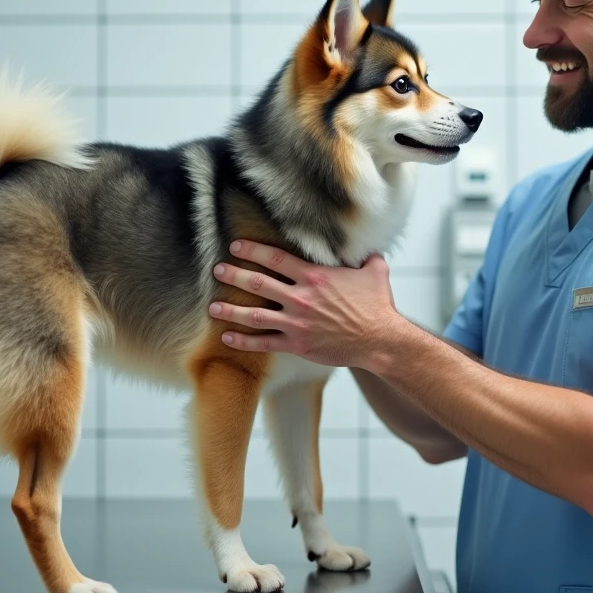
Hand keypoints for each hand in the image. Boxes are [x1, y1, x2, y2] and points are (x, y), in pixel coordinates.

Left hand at [208, 240, 402, 367]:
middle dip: (234, 276)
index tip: (236, 247)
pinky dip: (244, 341)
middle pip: (258, 284)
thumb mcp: (375, 272)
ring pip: (255, 315)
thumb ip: (366, 258)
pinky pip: (264, 344)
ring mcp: (296, 323)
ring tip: (212, 307)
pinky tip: (227, 338)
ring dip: (231, 311)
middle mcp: (300, 298)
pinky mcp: (298, 345)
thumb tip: (371, 250)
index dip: (252, 251)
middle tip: (217, 271)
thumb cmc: (377, 306)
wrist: (380, 339)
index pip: (274, 258)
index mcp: (314, 277)